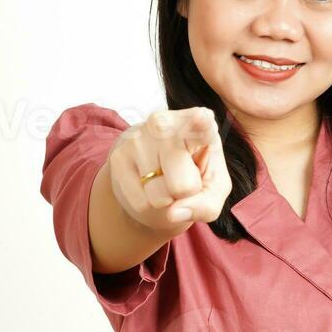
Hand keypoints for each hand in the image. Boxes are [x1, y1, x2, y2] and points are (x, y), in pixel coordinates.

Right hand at [107, 107, 229, 234]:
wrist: (153, 170)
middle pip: (184, 186)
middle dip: (186, 194)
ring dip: (165, 199)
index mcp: (198, 124)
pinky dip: (148, 203)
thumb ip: (207, 204)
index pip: (201, 122)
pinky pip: (140, 202)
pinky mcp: (118, 156)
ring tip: (164, 179)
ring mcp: (139, 138)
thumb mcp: (213, 189)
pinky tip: (147, 183)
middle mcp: (166, 124)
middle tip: (184, 177)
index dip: (202, 123)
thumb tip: (172, 213)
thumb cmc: (193, 174)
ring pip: (160, 196)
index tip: (203, 118)